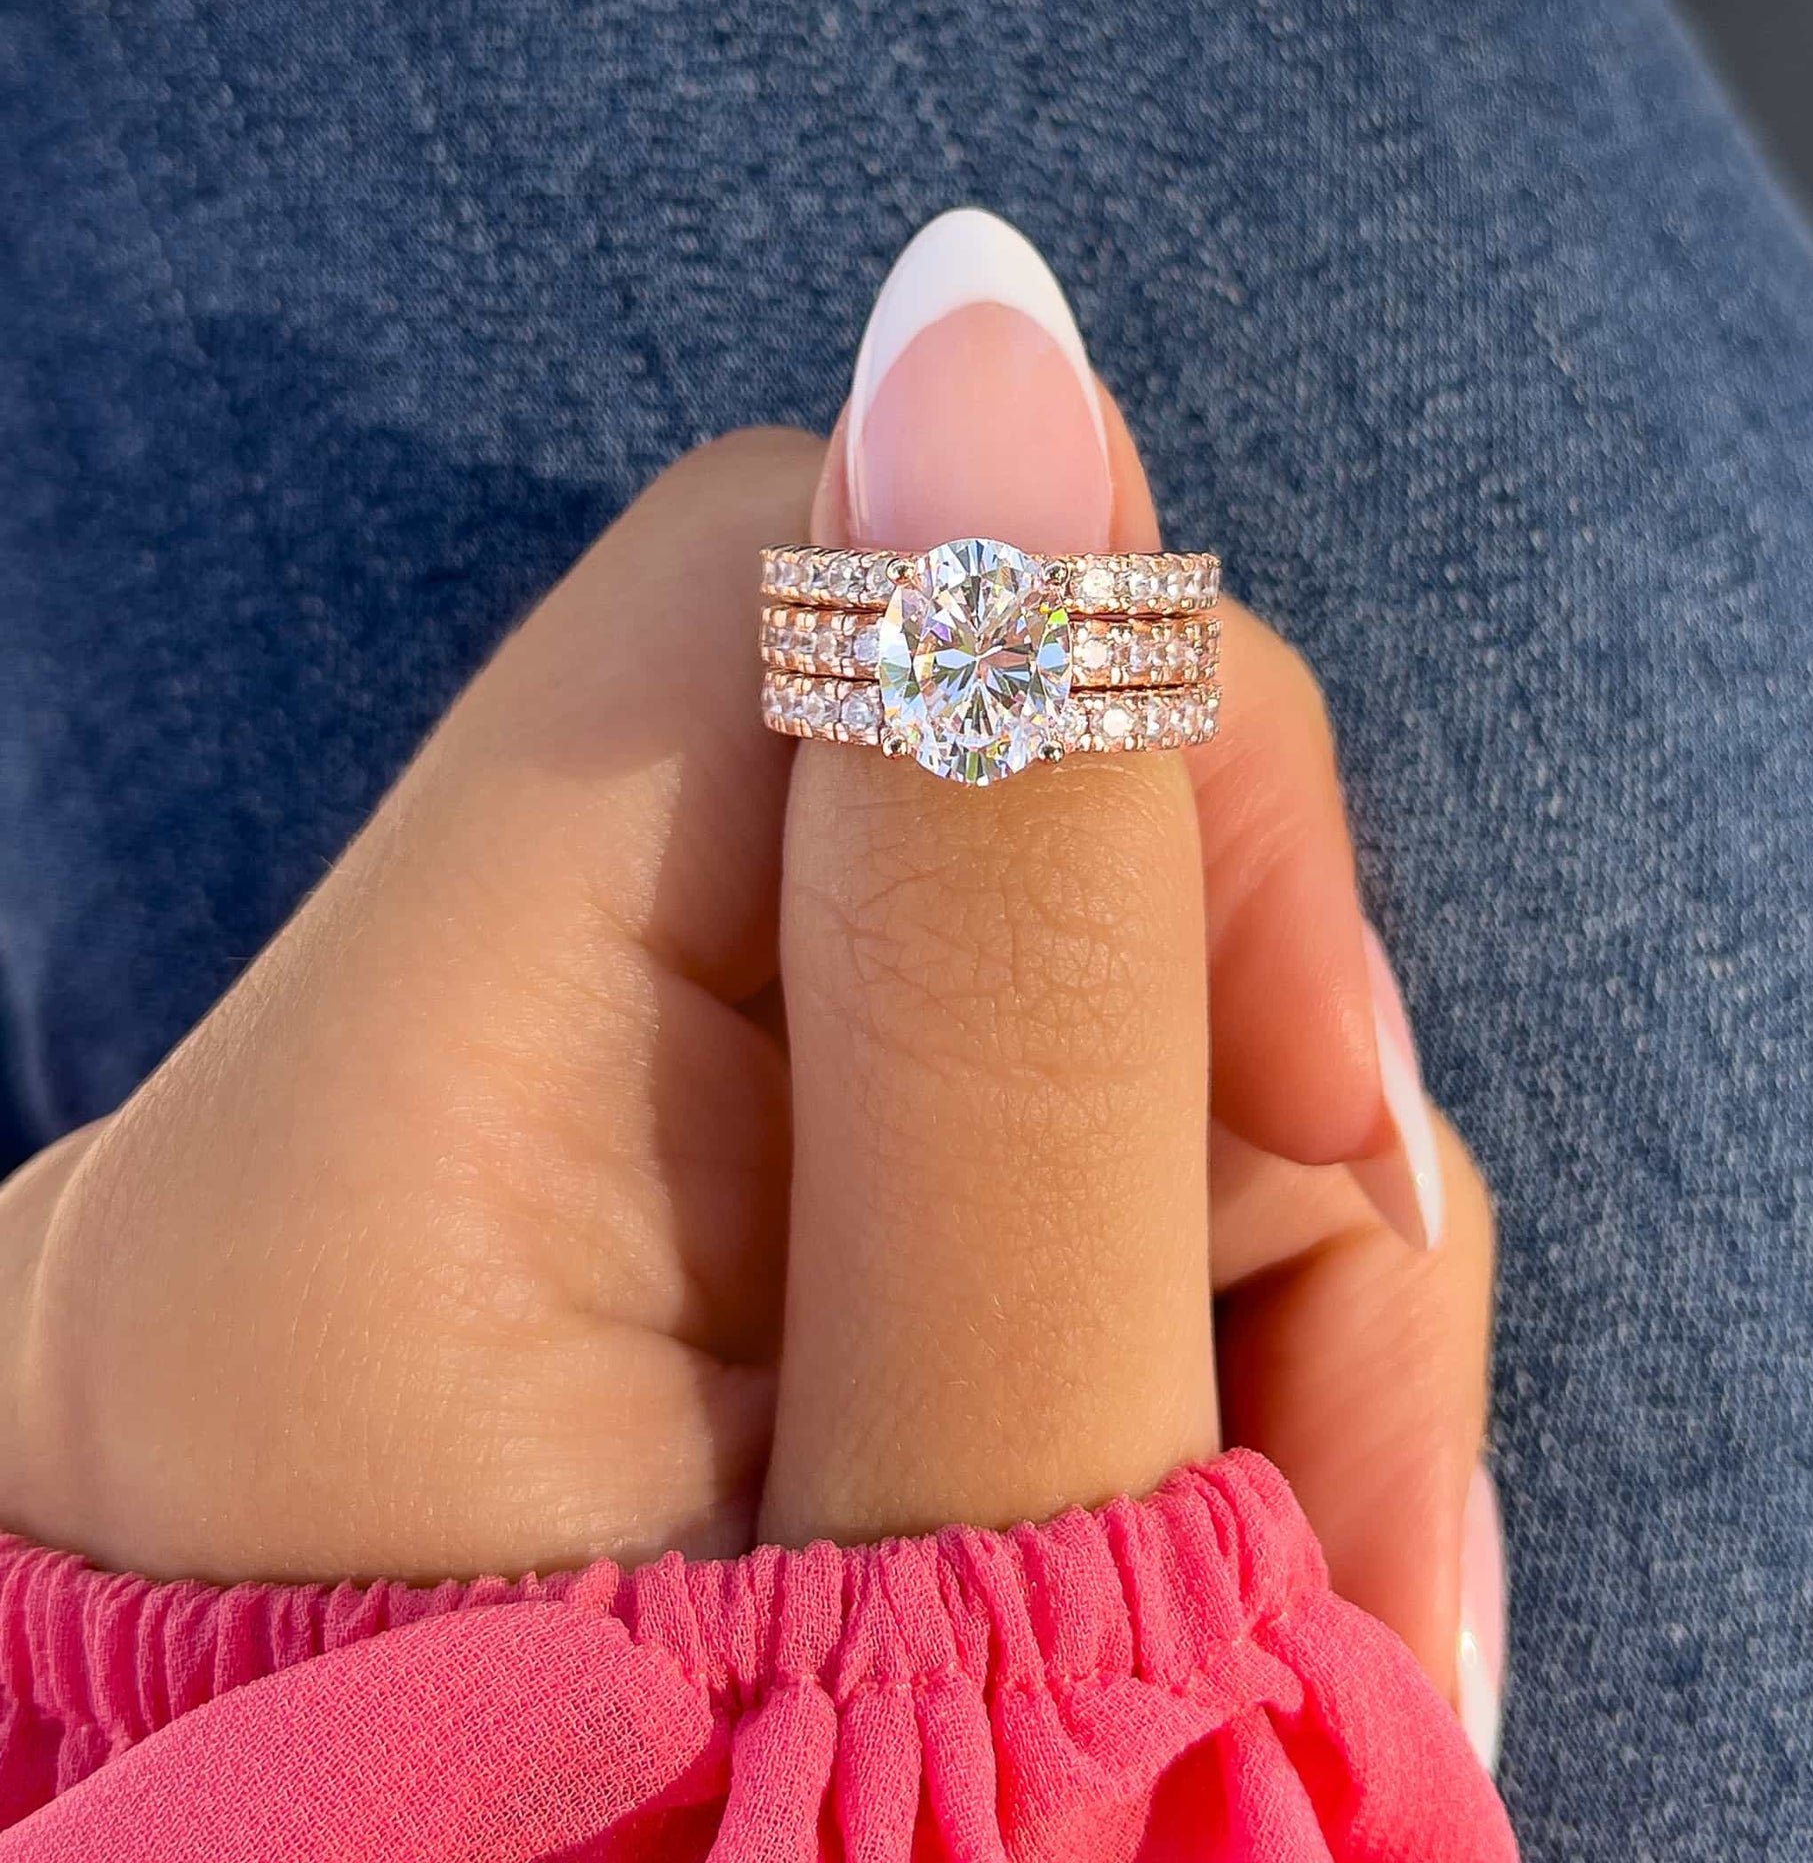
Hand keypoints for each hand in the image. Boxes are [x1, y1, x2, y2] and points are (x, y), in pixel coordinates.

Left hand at [0, 213, 1494, 1725]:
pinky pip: (949, 1165)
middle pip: (937, 833)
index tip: (1328, 1090)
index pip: (786, 596)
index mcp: (362, 1152)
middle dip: (1231, 1108)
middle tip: (1333, 1478)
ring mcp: (513, 1226)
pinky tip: (1194, 1519)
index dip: (1123, 745)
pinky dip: (1135, 1323)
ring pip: (999, 1021)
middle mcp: (381, 1134)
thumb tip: (986, 348)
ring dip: (1228, 1263)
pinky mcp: (644, 1302)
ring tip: (1301, 1581)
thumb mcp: (974, 1543)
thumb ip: (1011, 983)